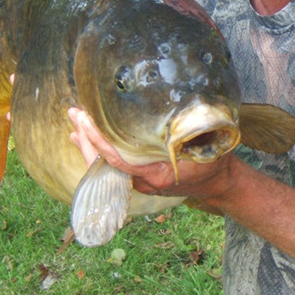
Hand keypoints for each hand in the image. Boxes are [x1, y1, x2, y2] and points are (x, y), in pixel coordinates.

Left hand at [67, 107, 233, 200]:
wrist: (219, 183)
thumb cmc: (214, 162)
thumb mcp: (206, 146)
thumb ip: (190, 134)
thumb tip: (180, 112)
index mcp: (155, 175)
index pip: (117, 160)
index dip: (99, 142)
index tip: (86, 123)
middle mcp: (142, 181)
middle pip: (104, 165)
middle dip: (86, 140)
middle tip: (75, 113)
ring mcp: (139, 181)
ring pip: (105, 166)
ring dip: (89, 144)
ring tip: (75, 123)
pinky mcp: (140, 176)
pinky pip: (112, 165)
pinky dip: (98, 150)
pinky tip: (87, 137)